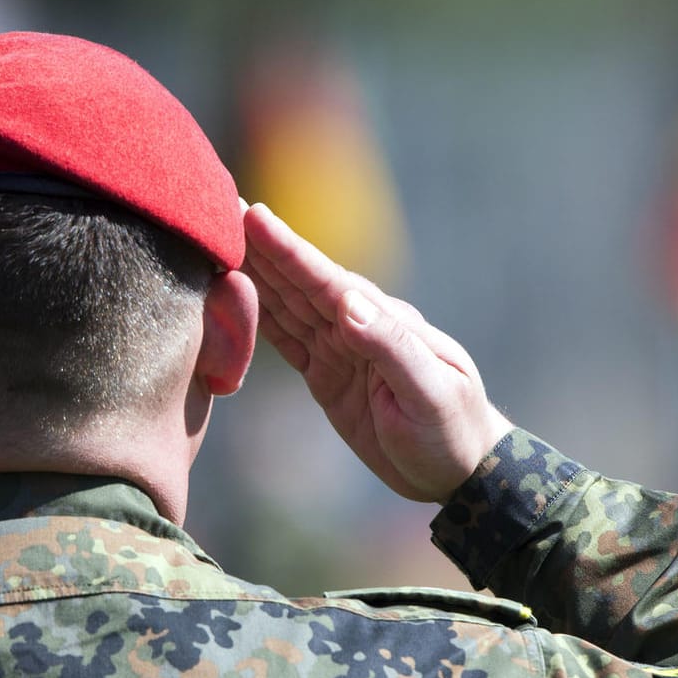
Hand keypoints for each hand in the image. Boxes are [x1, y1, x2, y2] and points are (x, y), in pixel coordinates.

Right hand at [241, 203, 512, 501]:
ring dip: (254, 273)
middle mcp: (358, 327)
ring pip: (287, 305)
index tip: (253, 215)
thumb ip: (389, 348)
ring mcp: (341, 350)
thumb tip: (346, 303)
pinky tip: (235, 294)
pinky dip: (259, 317)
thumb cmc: (452, 431)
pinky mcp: (327, 376)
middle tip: (218, 206)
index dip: (289, 251)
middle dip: (261, 248)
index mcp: (384, 322)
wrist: (459, 471)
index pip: (327, 282)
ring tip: (218, 240)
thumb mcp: (430, 392)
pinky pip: (286, 340)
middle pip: (300, 283)